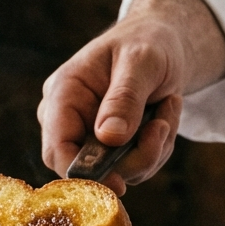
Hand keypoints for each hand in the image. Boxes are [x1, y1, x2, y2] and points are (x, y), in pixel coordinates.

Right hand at [39, 0, 224, 194]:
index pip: (57, 147)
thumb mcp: (141, 61)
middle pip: (87, 168)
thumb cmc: (147, 43)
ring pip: (116, 171)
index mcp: (63, 94)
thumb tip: (109, 138)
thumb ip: (125, 97)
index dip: (81, 172)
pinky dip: (156, 148)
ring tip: (167, 107)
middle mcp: (68, 120)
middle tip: (163, 126)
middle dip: (133, 157)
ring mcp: (88, 136)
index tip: (119, 182)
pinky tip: (163, 116)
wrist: (163, 45)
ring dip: (152, 149)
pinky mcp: (109, 148)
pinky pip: (132, 167)